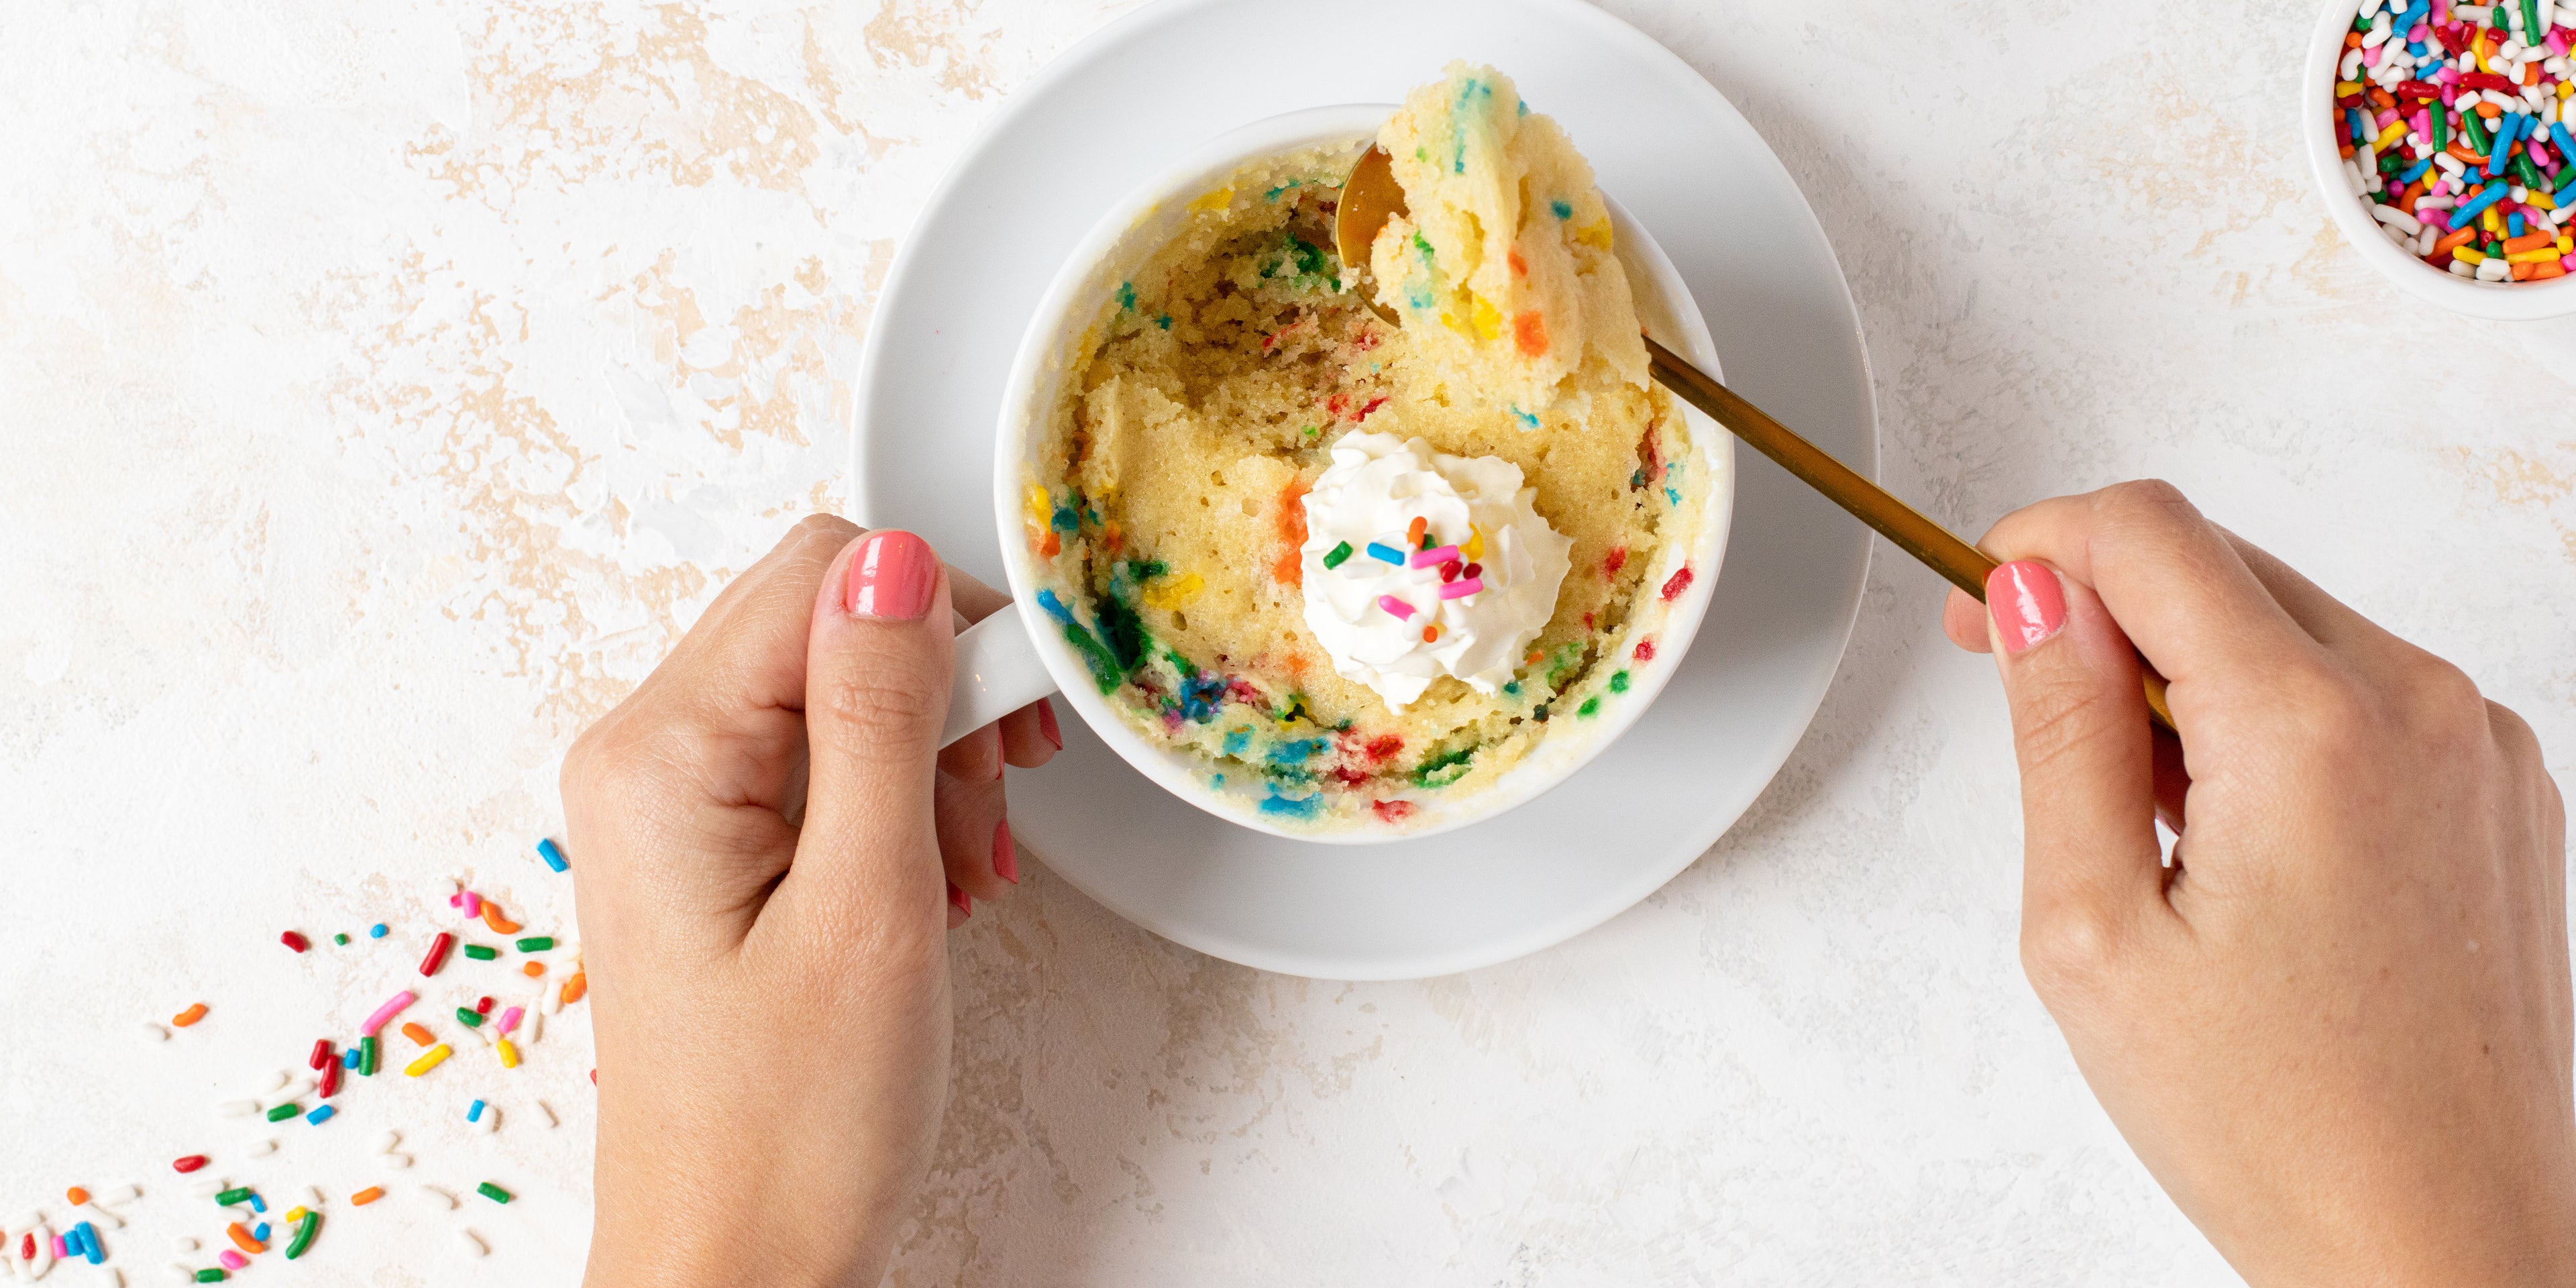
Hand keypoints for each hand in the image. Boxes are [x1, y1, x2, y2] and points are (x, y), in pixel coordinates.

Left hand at [563, 516, 1057, 1286]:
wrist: (737, 1271)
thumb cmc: (788, 1133)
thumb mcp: (867, 905)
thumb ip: (881, 715)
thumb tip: (898, 556)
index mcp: (661, 755)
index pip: (821, 573)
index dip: (942, 623)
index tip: (1009, 719)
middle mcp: (646, 759)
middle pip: (828, 624)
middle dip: (938, 699)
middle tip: (993, 805)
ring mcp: (674, 806)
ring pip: (839, 694)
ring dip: (931, 763)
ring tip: (963, 875)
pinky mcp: (710, 850)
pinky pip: (822, 767)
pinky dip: (900, 809)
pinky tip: (933, 887)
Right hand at [1944, 481, 2572, 1286]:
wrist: (2444, 1252)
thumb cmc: (2277, 1126)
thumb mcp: (2092, 931)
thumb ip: (2062, 735)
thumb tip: (2040, 596)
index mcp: (2312, 728)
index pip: (2149, 531)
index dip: (2038, 545)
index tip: (1982, 604)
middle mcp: (2421, 707)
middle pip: (2222, 562)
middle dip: (2105, 607)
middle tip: (2022, 697)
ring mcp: (2479, 747)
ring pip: (2290, 625)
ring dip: (2189, 675)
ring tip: (2143, 826)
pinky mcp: (2502, 792)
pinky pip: (2361, 695)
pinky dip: (2273, 725)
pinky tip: (2234, 845)